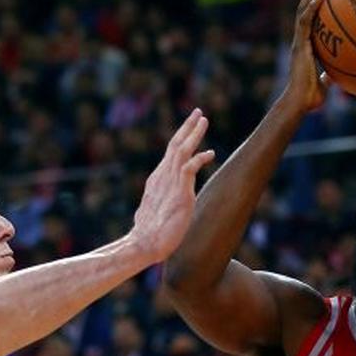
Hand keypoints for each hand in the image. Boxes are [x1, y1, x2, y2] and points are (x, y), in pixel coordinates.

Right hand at [130, 109, 214, 262]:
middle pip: (174, 144)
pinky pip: (189, 167)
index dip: (180, 140)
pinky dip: (200, 158)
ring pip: (181, 150)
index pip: (169, 154)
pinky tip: (210, 153)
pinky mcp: (180, 191)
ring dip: (194, 133)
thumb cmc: (150, 234)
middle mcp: (161, 176)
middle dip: (187, 127)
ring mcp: (169, 182)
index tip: (190, 130)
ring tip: (204, 120)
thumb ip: (160, 203)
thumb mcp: (154, 212)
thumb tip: (161, 208)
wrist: (144, 243)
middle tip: (198, 112)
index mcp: (157, 180)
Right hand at [281, 0, 330, 114]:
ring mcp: (299, 41)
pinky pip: (306, 21)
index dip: (315, 6)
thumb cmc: (311, 97)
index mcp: (306, 47)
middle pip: (305, 10)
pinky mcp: (299, 43)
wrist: (300, 102)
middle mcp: (300, 40)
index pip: (310, 22)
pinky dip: (312, 6)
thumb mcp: (326, 83)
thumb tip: (342, 76)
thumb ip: (331, 76)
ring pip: (303, 10)